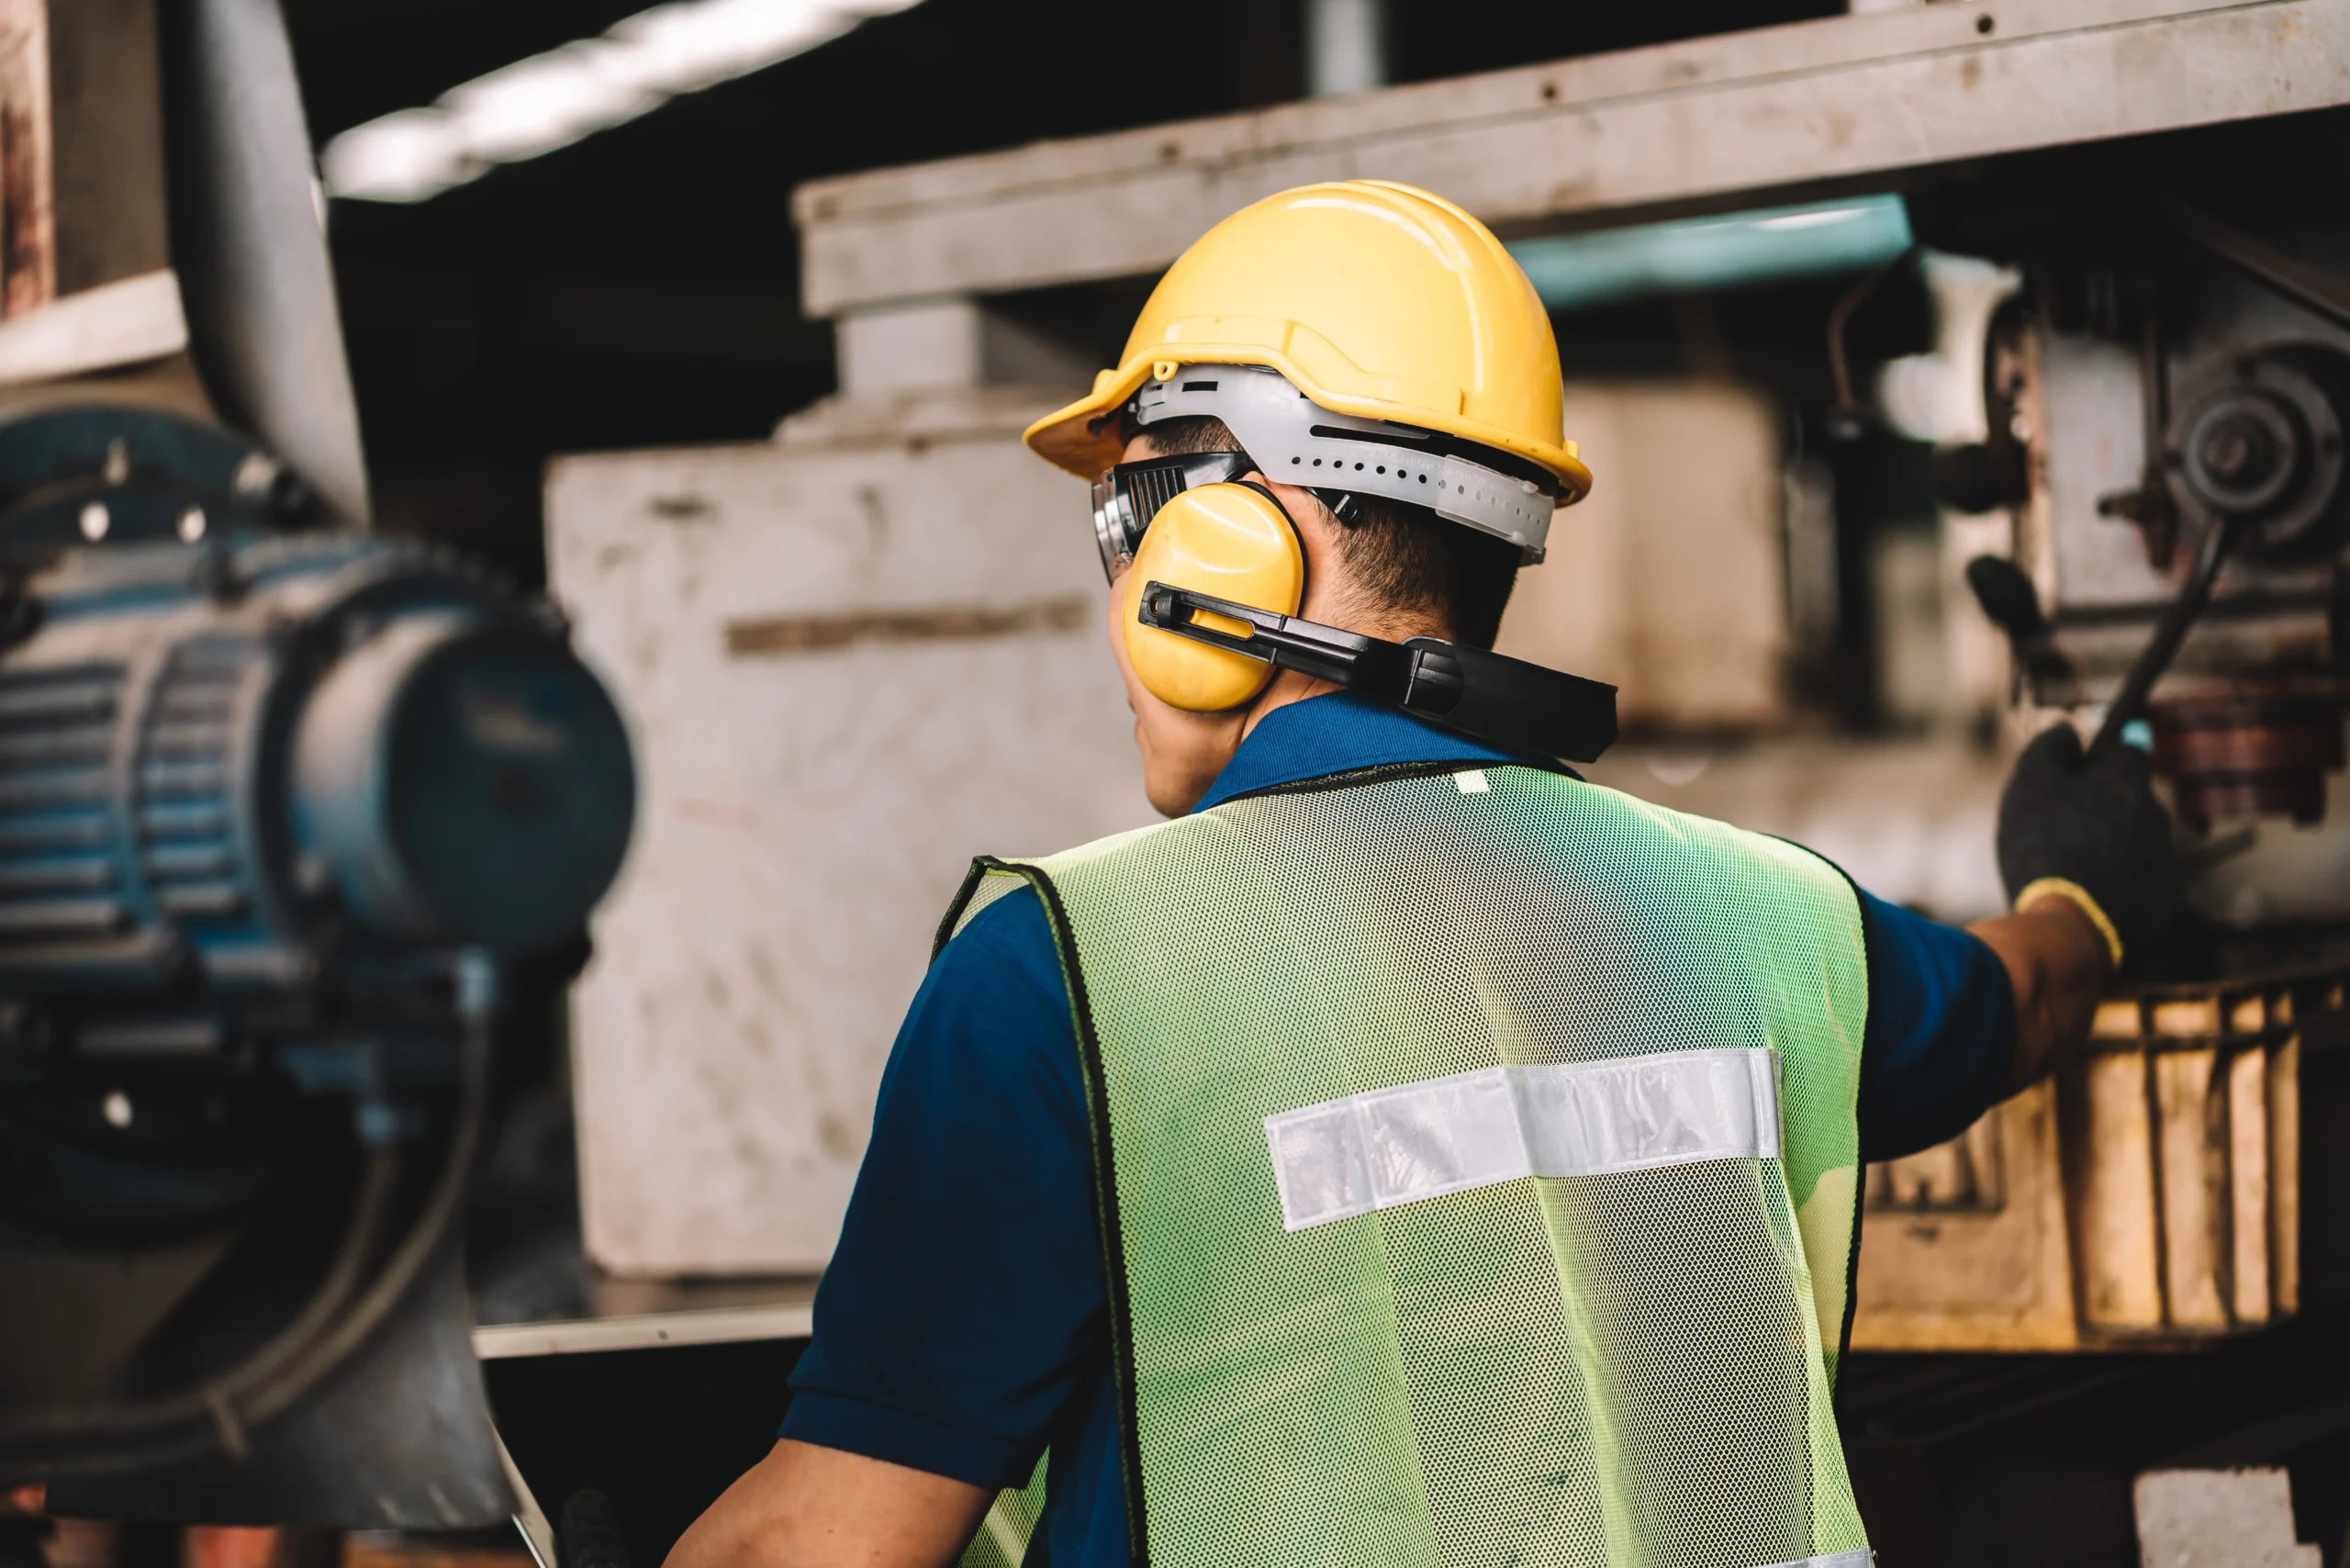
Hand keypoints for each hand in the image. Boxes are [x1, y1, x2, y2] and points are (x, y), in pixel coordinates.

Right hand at [1996, 722, 2180, 966]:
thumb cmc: (2045, 845)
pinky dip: (2121, 880)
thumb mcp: (2030, 784)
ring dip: (2114, 843)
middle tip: (2067, 821)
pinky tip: (2089, 893)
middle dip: (2108, 803)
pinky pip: (2142, 880)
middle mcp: (2156, 814)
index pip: (2130, 749)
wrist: (2069, 924)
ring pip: (2139, 839)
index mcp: (2127, 781)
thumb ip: (2049, 748)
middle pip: (2134, 798)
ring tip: (2073, 865)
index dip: (2109, 751)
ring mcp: (2165, 859)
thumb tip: (2067, 731)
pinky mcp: (2165, 900)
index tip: (2092, 757)